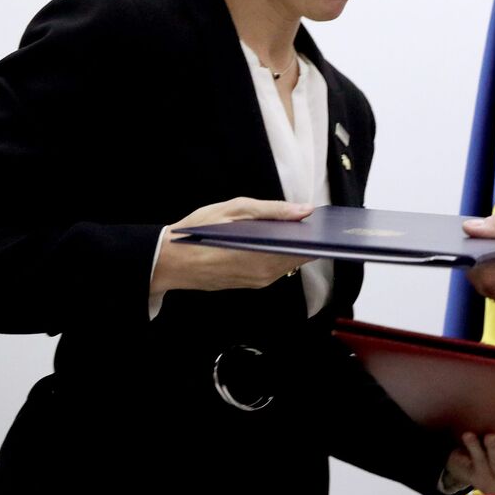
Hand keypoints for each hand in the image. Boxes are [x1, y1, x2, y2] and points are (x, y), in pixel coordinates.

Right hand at [152, 197, 314, 296]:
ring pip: (285, 263)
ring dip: (291, 247)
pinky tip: (275, 240)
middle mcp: (264, 274)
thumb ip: (273, 210)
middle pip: (298, 256)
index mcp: (264, 256)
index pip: (305, 249)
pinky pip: (272, 269)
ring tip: (295, 227)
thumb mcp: (235, 209)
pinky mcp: (248, 284)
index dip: (317, 236)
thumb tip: (305, 210)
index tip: (326, 223)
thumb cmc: (199, 232)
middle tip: (311, 220)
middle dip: (306, 239)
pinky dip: (278, 254)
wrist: (168, 262)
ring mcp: (256, 282)